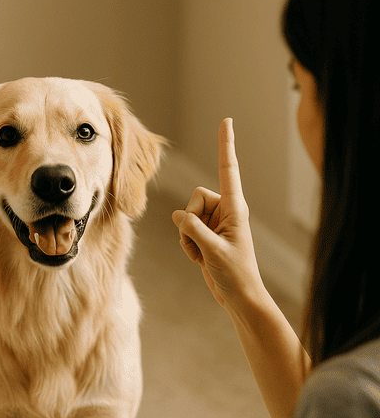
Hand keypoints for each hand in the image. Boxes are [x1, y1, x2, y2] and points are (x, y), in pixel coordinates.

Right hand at [172, 118, 263, 312]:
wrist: (238, 297)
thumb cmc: (235, 275)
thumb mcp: (212, 251)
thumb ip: (193, 229)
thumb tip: (177, 215)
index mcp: (235, 208)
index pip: (228, 170)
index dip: (225, 145)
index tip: (226, 120)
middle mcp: (226, 211)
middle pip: (195, 197)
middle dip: (190, 220)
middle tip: (202, 242)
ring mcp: (215, 223)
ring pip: (186, 216)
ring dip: (187, 238)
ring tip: (203, 254)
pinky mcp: (206, 236)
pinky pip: (185, 231)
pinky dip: (187, 246)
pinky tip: (200, 259)